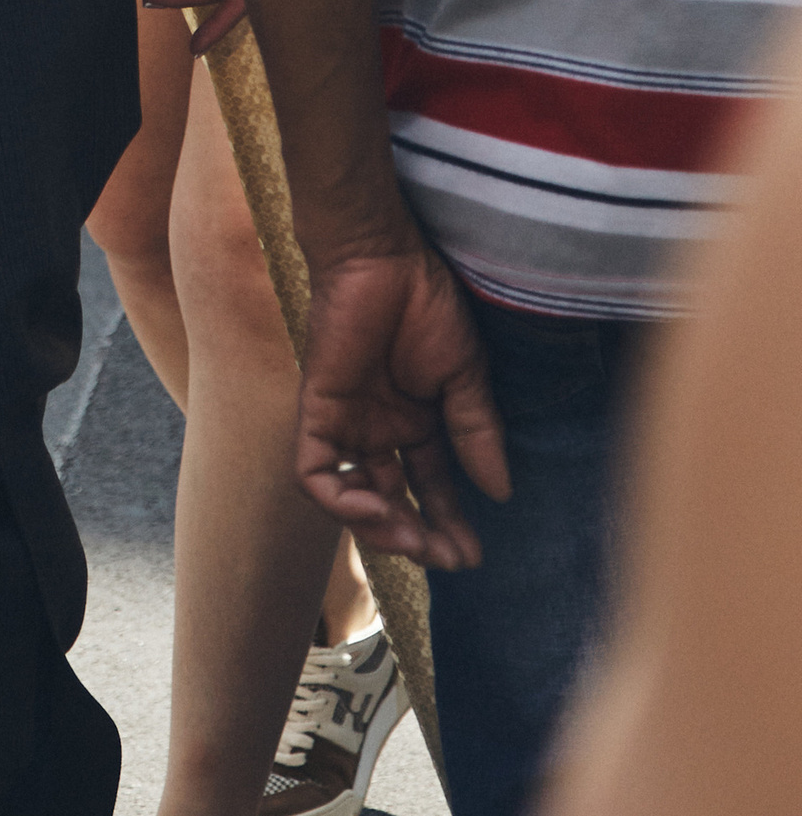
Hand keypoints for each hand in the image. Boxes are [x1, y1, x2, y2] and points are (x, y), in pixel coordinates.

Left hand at [293, 241, 511, 566]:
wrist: (384, 256)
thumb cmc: (425, 302)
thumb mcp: (464, 375)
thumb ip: (476, 432)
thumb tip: (500, 492)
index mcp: (415, 422)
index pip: (430, 489)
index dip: (449, 524)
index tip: (474, 555)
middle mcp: (379, 429)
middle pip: (392, 502)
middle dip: (418, 537)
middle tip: (447, 559)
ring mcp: (347, 421)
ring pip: (351, 496)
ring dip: (381, 527)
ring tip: (415, 540)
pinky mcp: (318, 408)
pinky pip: (315, 470)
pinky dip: (340, 496)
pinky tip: (378, 505)